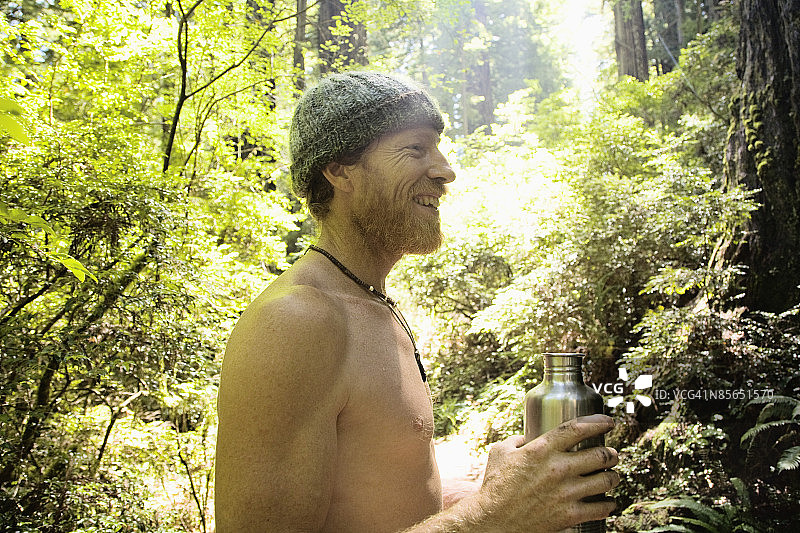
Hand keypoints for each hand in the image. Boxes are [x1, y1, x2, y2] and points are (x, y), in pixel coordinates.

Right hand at [475, 414, 618, 532]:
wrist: (494, 521)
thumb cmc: (495, 486)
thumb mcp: (500, 453)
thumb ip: (516, 440)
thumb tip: (527, 438)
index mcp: (542, 449)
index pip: (578, 429)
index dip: (598, 422)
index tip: (608, 422)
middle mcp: (558, 468)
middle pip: (599, 455)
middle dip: (611, 453)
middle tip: (612, 454)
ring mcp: (566, 492)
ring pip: (605, 480)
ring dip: (613, 477)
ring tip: (613, 476)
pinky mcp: (570, 515)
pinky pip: (601, 508)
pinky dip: (608, 504)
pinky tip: (608, 502)